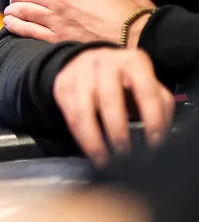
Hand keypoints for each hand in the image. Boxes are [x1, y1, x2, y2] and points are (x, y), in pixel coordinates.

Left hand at [4, 0, 153, 44]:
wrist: (135, 38)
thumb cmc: (135, 19)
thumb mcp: (133, 0)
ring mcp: (56, 18)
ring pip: (23, 10)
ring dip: (13, 9)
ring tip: (9, 11)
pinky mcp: (55, 37)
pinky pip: (26, 29)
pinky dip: (14, 25)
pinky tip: (9, 23)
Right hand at [52, 47, 174, 164]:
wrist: (89, 61)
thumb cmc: (125, 80)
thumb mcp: (147, 84)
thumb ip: (158, 104)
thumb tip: (160, 135)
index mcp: (133, 62)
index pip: (146, 92)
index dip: (152, 119)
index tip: (154, 143)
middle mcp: (104, 62)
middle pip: (109, 98)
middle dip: (118, 130)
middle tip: (125, 154)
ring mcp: (79, 72)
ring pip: (84, 109)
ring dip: (94, 139)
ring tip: (105, 160)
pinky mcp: (62, 84)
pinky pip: (70, 115)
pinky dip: (80, 137)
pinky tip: (91, 151)